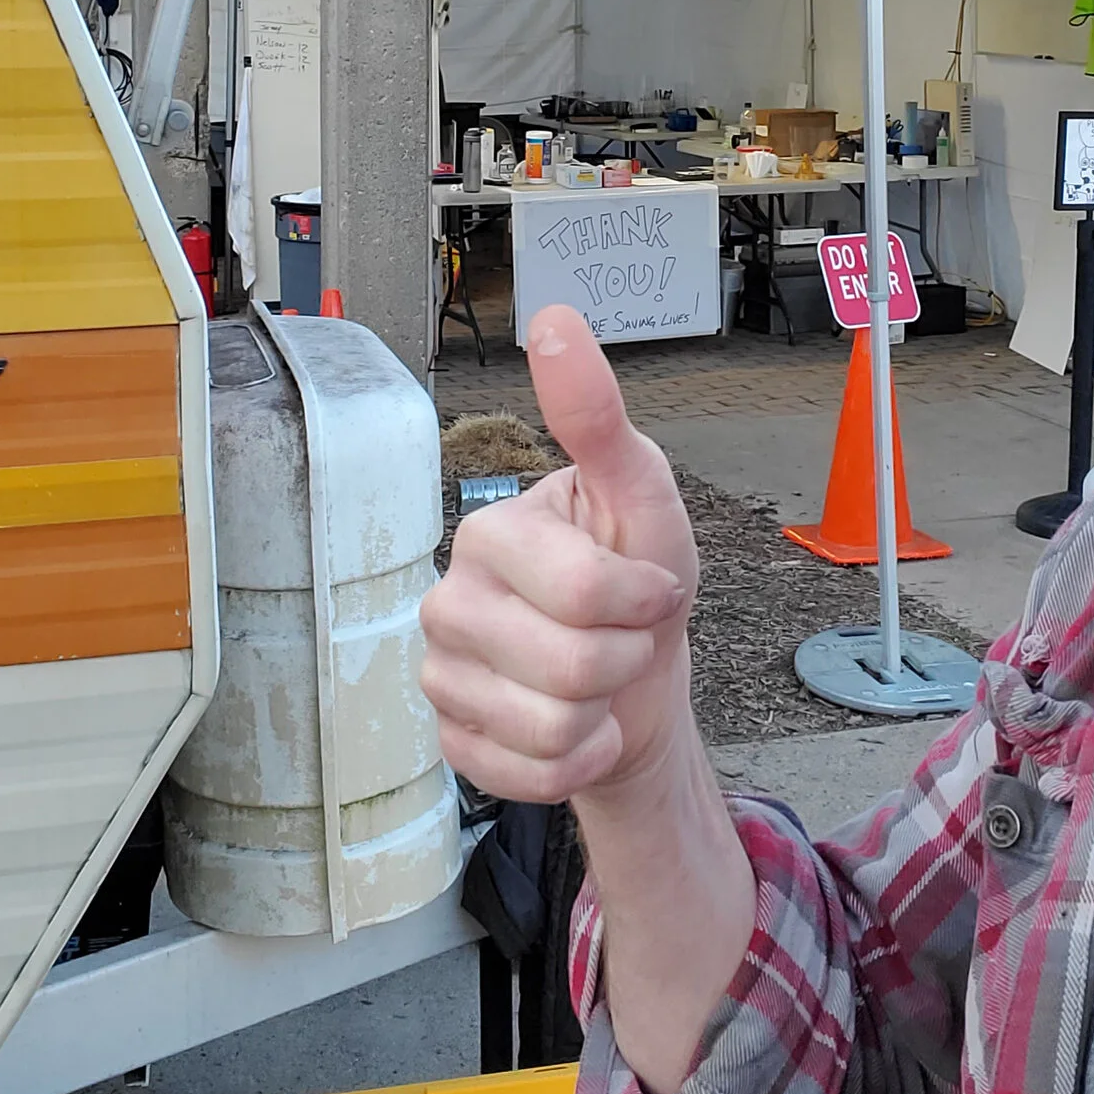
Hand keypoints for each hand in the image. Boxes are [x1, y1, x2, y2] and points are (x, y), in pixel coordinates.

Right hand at [421, 305, 698, 803]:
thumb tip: (555, 319)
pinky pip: (524, 775)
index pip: (583, 589)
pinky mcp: (452, 743)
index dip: (644, 598)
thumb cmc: (638, 578)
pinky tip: (576, 731)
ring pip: (548, 727)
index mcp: (490, 532)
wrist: (637, 683)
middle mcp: (448, 599)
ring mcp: (440, 675)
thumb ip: (598, 417)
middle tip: (624, 638)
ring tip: (599, 684)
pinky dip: (573, 763)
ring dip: (603, 714)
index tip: (652, 584)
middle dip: (627, 659)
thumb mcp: (641, 497)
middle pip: (568, 665)